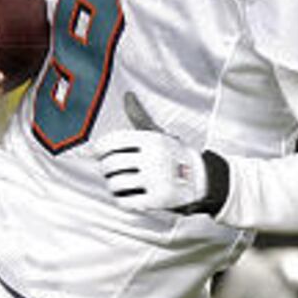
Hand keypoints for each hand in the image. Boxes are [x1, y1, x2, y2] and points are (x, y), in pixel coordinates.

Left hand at [90, 92, 228, 215]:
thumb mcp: (158, 132)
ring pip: (115, 184)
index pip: (112, 142)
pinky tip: (127, 195)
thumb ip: (139, 116)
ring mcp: (155, 180)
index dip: (98, 148)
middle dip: (106, 169)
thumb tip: (127, 96)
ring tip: (118, 182)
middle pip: (111, 165)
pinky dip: (121, 199)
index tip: (95, 153)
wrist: (202, 178)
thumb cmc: (173, 153)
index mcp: (150, 140)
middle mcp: (153, 158)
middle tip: (109, 170)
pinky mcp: (157, 200)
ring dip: (112, 184)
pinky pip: (125, 201)